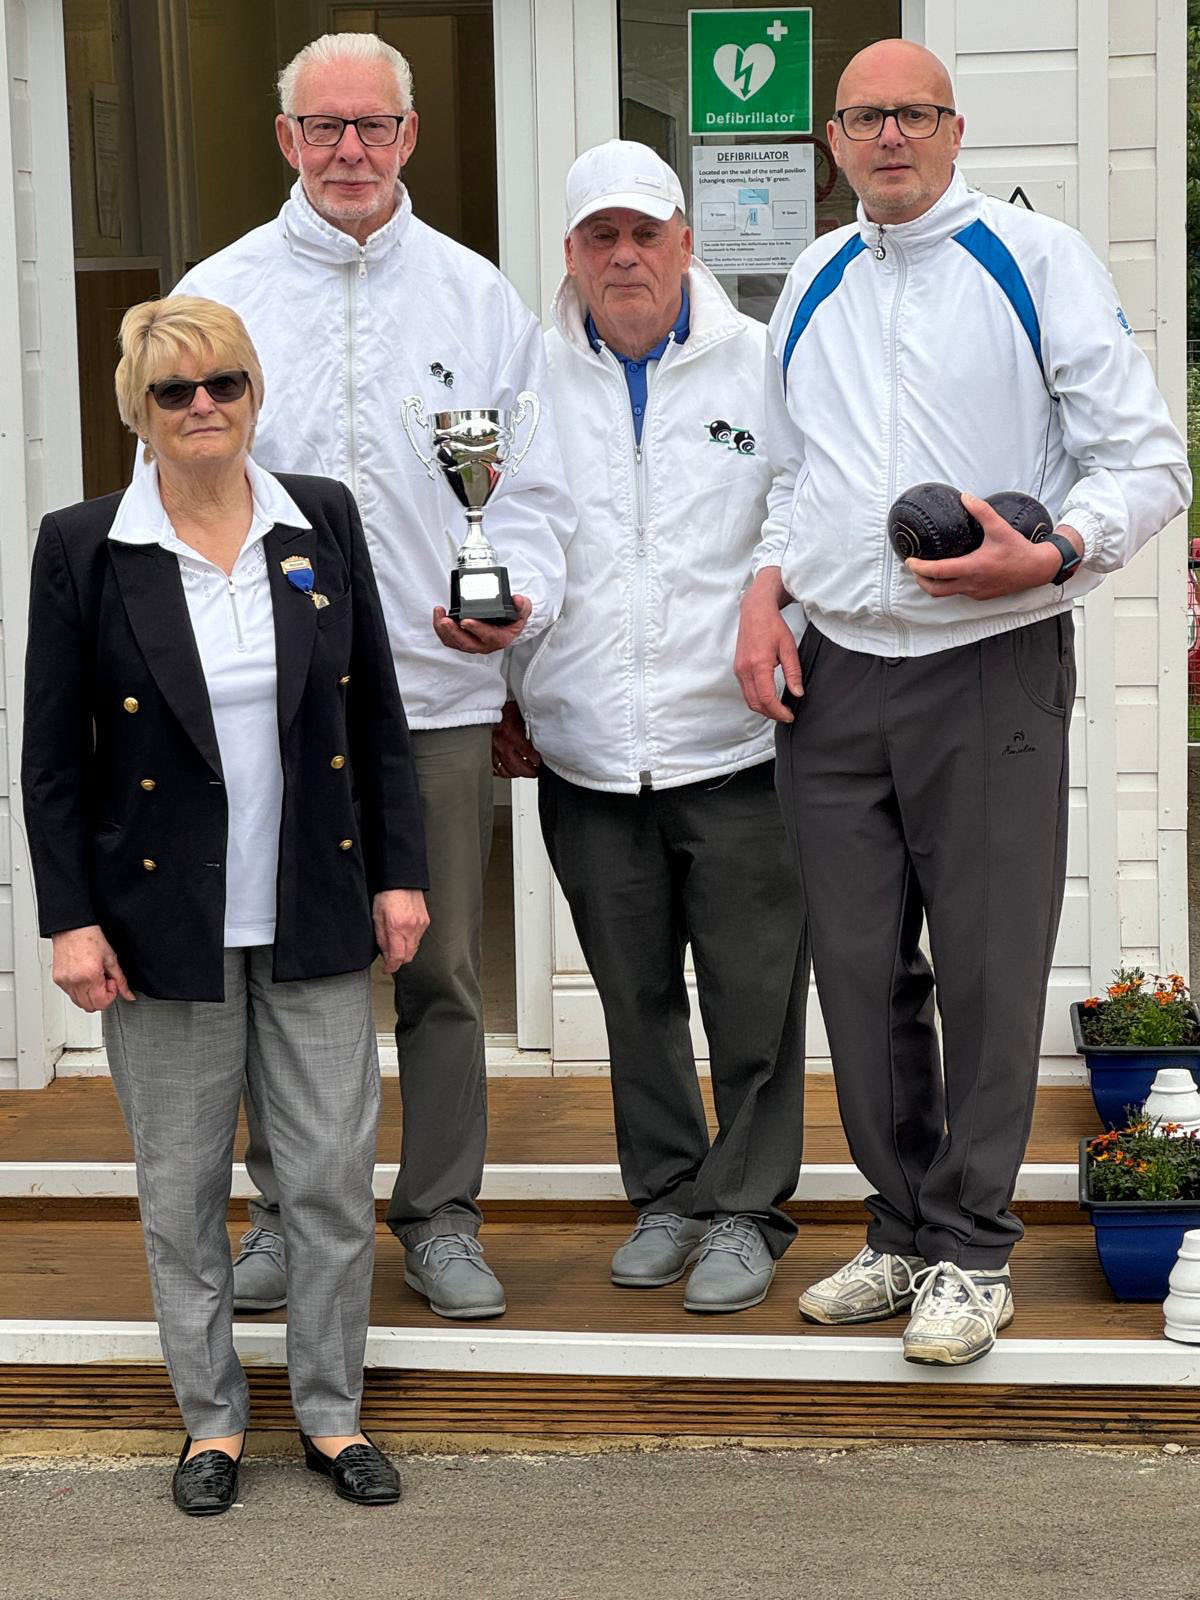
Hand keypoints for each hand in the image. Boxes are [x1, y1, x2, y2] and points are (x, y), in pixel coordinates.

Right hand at [51, 925, 134, 1012]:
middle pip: (90, 1007)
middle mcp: (75, 981)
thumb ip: (121, 980)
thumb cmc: (90, 938)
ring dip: (90, 995)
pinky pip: (70, 995)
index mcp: (90, 976)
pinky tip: (84, 977)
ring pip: (79, 1003)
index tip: (111, 983)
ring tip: (94, 978)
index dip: (110, 995)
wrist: (72, 928)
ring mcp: (64, 982)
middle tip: (104, 981)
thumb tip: (128, 995)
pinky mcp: (58, 980)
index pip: (101, 1003)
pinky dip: (80, 990)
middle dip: (101, 997)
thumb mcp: (111, 959)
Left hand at [373, 888, 429, 972]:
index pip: (397, 957)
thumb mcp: (376, 917)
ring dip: (405, 950)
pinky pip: (419, 938)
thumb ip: (381, 938)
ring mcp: (420, 925)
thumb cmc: (387, 895)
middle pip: (408, 956)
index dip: (391, 967)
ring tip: (395, 943)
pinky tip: (403, 933)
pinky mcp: (426, 921)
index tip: (387, 969)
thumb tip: (385, 955)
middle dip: (398, 960)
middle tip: (389, 957)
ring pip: (414, 948)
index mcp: (396, 927)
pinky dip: (411, 941)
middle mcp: (411, 928)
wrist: (402, 880)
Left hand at [433, 594, 532, 654]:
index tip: (466, 620)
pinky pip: (449, 639)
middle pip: (466, 643)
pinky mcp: (462, 641)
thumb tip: (517, 600)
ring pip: (455, 643)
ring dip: (444, 631)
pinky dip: (441, 629)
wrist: (507, 625)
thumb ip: (522, 606)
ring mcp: (472, 644)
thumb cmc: (513, 619)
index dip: (477, 629)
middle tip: (446, 620)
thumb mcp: (523, 611)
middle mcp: (485, 645)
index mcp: (500, 639)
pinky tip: (439, 616)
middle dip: (454, 632)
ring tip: (440, 615)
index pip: (488, 636)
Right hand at [492, 699, 540, 778]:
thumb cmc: (506, 706)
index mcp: (512, 734)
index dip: (537, 761)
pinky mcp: (485, 749)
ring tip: (522, 772)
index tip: (541, 762)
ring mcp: (492, 748)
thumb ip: (533, 728)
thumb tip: (543, 740)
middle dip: (528, 772)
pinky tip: (507, 770)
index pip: (529, 754)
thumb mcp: (523, 714)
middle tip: (535, 772)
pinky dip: (500, 770)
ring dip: (515, 773)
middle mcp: (501, 744)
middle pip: (517, 767)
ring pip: (504, 770)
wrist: (489, 701)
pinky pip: (492, 767)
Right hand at [734, 567, 803, 723]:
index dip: (778, 711)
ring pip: (749, 700)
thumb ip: (793, 672)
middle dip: (771, 714)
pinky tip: (769, 698)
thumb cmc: (772, 626)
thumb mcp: (788, 648)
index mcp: (758, 664)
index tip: (789, 716)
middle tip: (786, 716)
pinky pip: (746, 692)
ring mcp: (739, 670)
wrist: (755, 612)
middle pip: (756, 703)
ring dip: (763, 709)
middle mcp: (745, 670)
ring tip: (779, 709)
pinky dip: (757, 700)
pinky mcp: (738, 669)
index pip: (767, 698)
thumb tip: (797, 693)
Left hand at [906, 494, 1081, 600]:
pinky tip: (949, 574)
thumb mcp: (1000, 527)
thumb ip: (981, 511)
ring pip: (945, 594)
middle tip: (914, 568)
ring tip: (926, 571)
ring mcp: (975, 592)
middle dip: (920, 580)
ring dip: (933, 584)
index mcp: (972, 568)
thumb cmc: (1018, 550)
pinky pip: (958, 593)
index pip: (937, 572)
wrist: (1037, 569)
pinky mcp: (981, 595)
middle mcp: (971, 584)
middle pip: (935, 590)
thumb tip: (966, 497)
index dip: (919, 567)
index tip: (909, 560)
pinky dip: (948, 586)